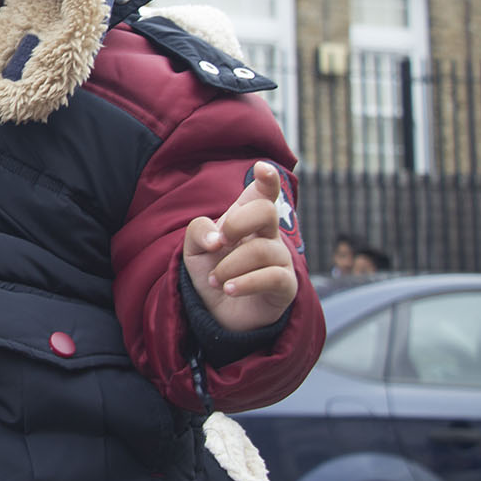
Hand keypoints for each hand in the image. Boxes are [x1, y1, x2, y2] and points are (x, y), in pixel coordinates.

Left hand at [183, 161, 296, 331]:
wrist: (218, 312)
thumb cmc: (211, 271)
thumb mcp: (194, 248)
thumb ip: (198, 231)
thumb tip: (217, 238)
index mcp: (246, 218)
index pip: (263, 193)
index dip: (267, 179)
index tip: (262, 168)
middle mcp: (268, 234)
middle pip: (266, 211)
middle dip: (237, 222)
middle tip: (219, 242)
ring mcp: (280, 259)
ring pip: (260, 250)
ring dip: (229, 266)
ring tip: (216, 280)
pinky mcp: (286, 285)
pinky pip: (272, 277)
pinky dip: (244, 283)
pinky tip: (228, 289)